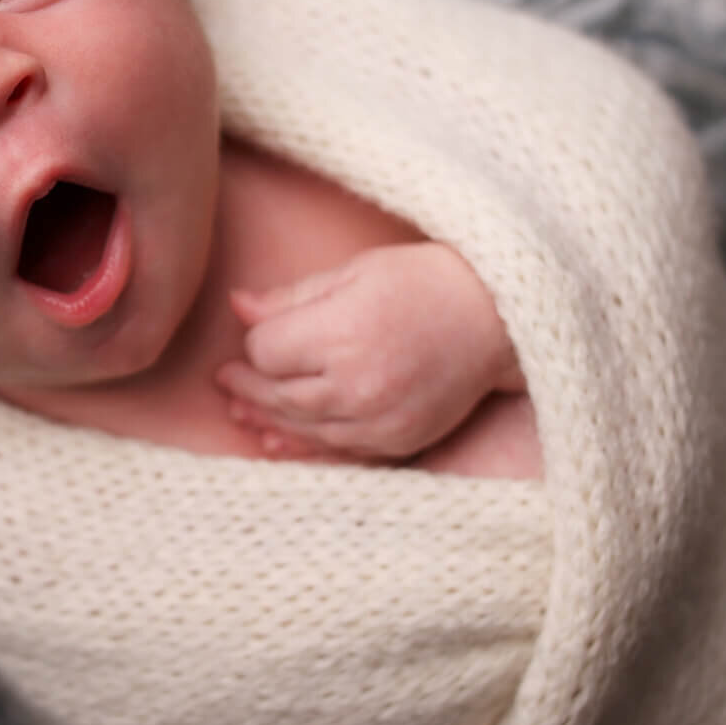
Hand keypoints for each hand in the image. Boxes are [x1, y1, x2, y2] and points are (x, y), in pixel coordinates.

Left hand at [215, 242, 519, 460]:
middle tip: (226, 379)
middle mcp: (358, 384)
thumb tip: (238, 307)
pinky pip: (338, 453)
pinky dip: (303, 448)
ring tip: (242, 408)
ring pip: (302, 428)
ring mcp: (379, 420)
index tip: (260, 333)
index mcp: (343, 334)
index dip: (255, 344)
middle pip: (278, 394)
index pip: (267, 352)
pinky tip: (276, 440)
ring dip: (267, 419)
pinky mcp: (399, 441)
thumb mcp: (355, 272)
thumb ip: (292, 297)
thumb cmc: (425, 281)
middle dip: (247, 386)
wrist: (499, 318)